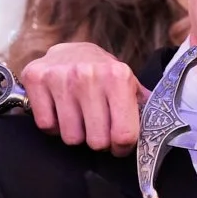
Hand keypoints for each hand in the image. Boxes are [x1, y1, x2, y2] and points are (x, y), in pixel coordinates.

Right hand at [18, 42, 145, 155]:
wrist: (70, 50)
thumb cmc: (103, 74)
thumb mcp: (128, 84)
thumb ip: (143, 106)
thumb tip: (161, 128)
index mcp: (117, 76)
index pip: (124, 134)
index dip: (122, 147)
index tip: (118, 143)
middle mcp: (88, 75)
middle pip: (96, 141)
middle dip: (99, 141)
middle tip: (98, 128)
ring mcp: (60, 76)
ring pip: (71, 137)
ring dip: (76, 133)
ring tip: (80, 117)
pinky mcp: (35, 79)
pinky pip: (46, 125)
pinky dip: (54, 125)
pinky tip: (60, 111)